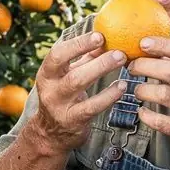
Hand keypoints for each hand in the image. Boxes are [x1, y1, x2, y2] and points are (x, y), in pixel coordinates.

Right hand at [35, 32, 125, 151]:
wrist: (51, 134)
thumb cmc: (63, 96)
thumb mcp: (68, 75)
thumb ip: (85, 58)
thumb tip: (107, 38)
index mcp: (47, 73)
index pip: (58, 54)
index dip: (78, 44)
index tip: (99, 35)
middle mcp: (50, 89)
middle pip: (72, 71)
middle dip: (96, 60)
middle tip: (119, 51)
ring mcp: (60, 106)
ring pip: (80, 85)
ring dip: (102, 71)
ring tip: (122, 62)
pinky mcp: (73, 121)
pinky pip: (92, 107)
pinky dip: (108, 96)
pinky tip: (121, 87)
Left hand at [127, 37, 169, 163]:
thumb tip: (159, 51)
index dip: (164, 46)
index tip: (144, 43)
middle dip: (147, 66)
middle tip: (133, 67)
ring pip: (166, 95)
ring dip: (144, 90)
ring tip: (137, 90)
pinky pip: (162, 122)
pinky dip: (147, 116)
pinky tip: (142, 112)